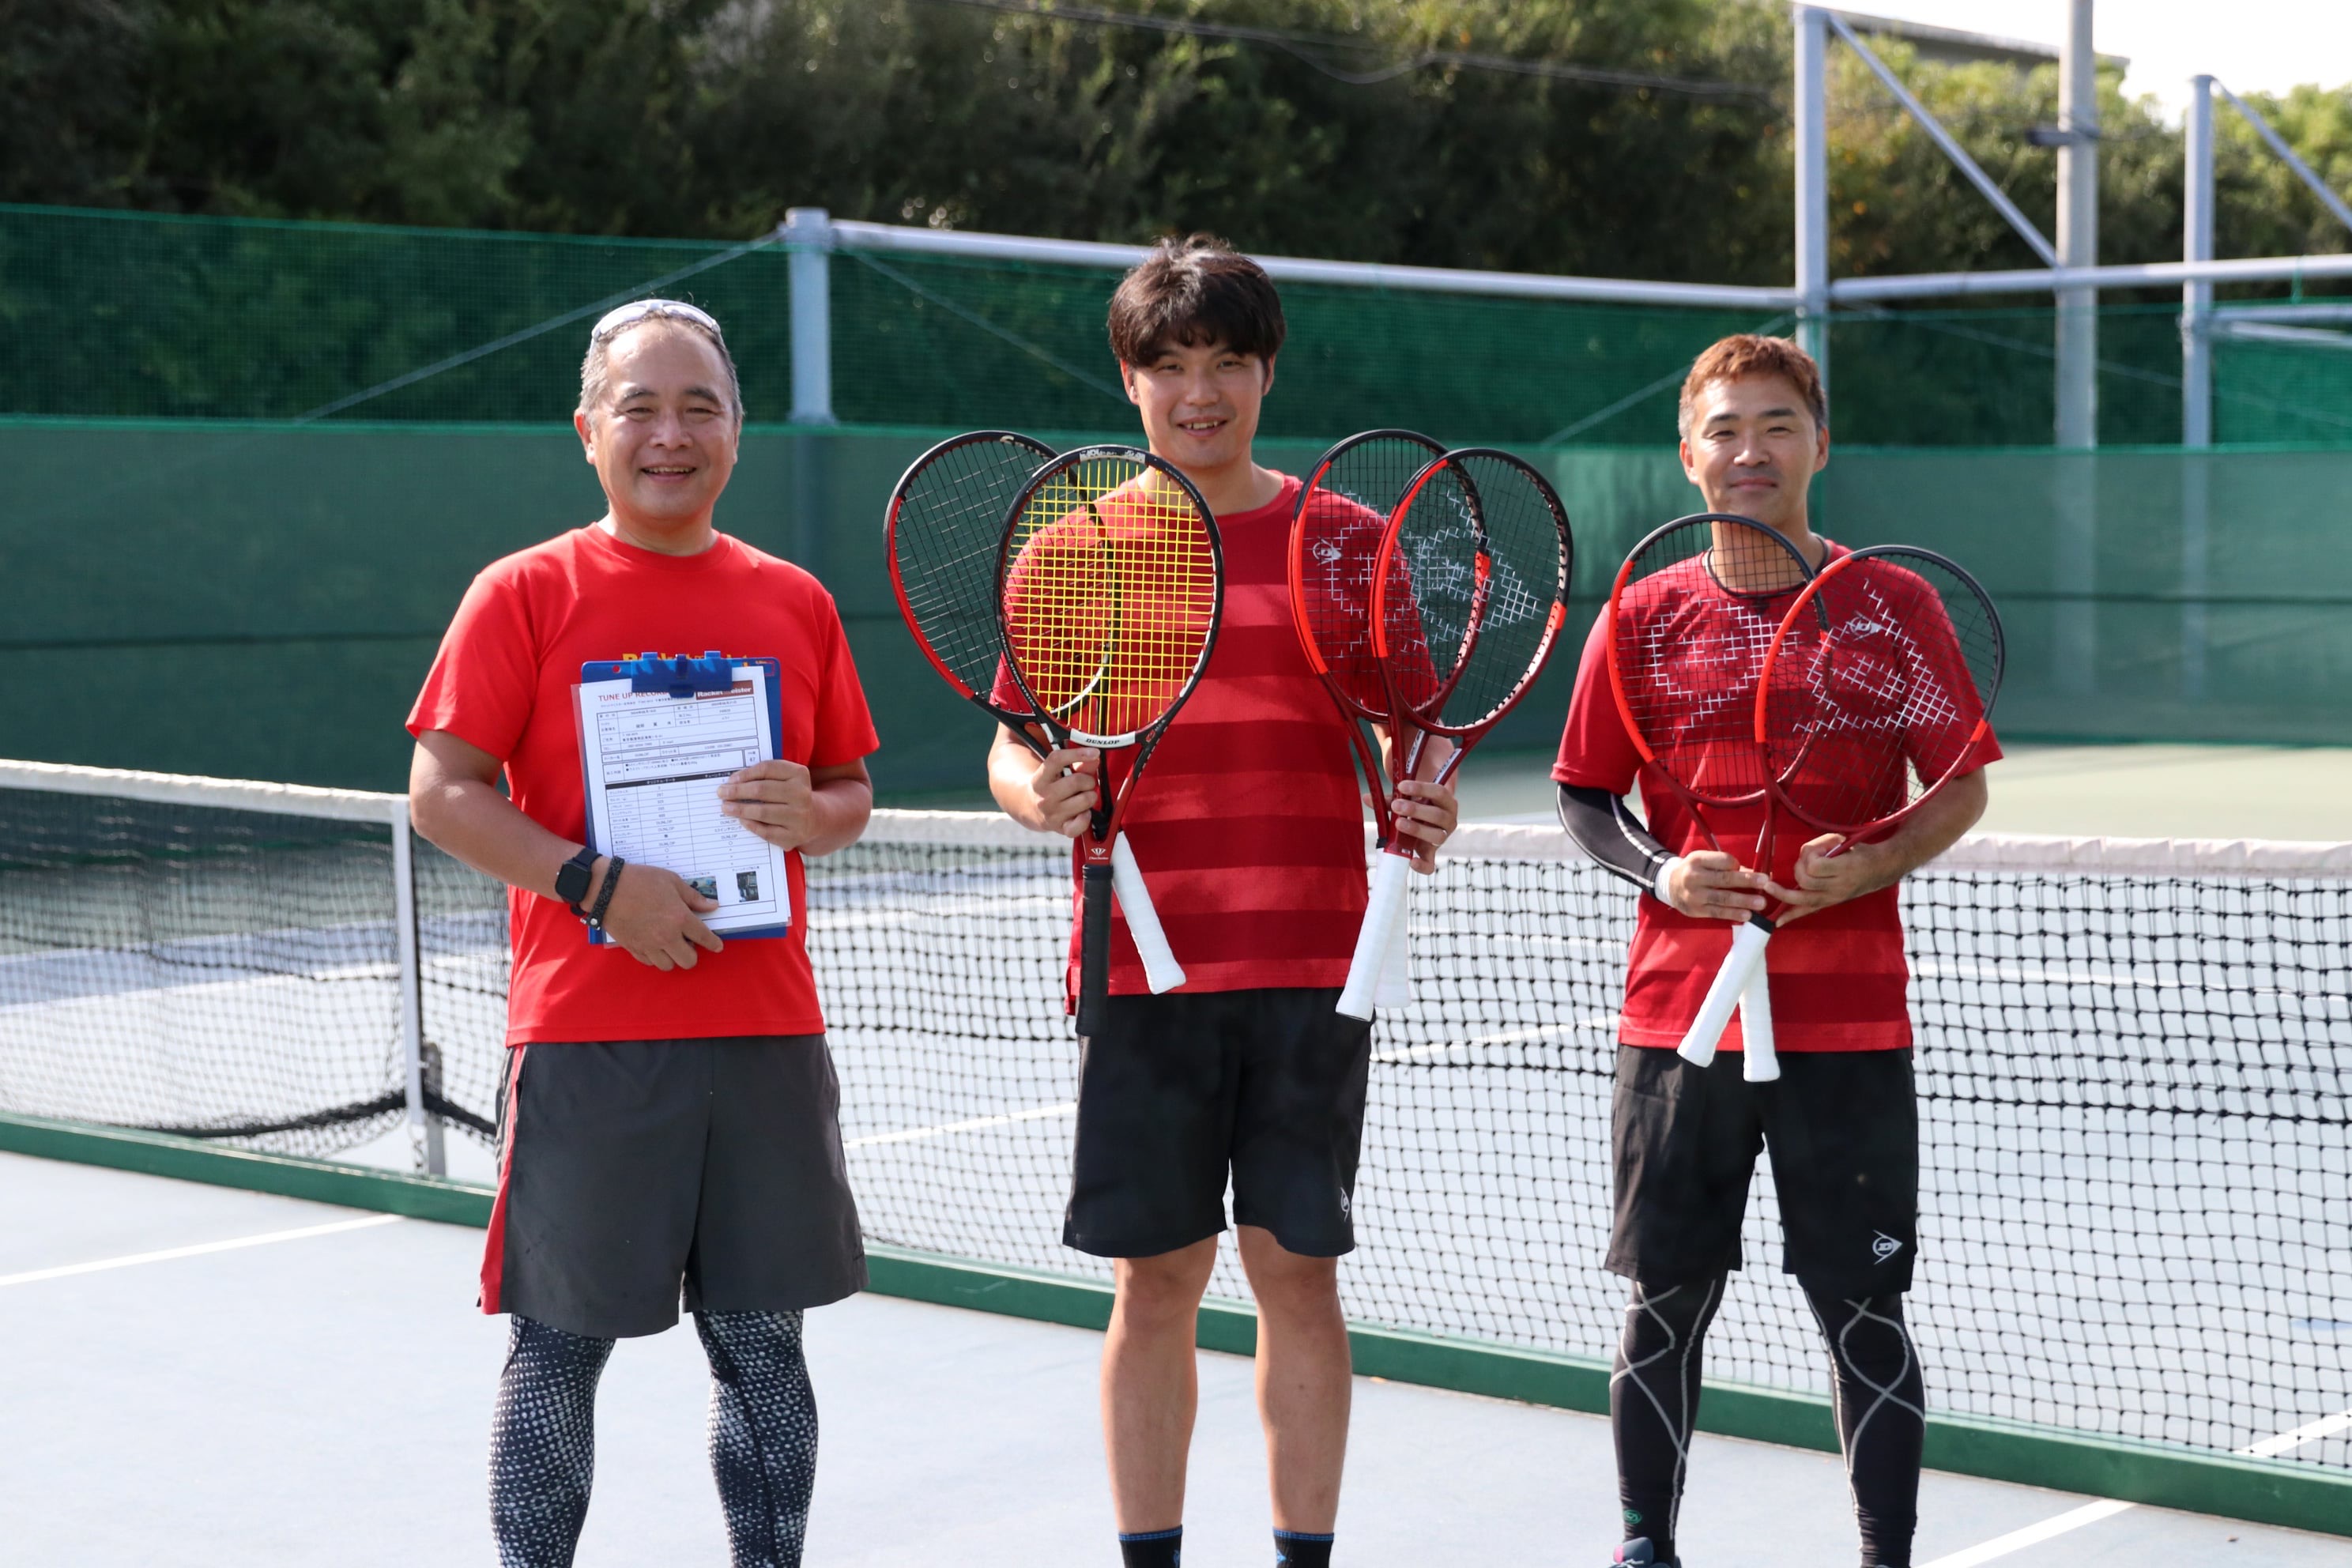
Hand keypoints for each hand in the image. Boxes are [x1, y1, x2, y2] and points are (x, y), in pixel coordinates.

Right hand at [595, 860, 723, 969]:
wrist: (606, 888)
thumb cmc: (640, 880)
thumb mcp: (671, 881)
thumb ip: (693, 897)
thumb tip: (712, 906)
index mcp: (679, 918)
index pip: (704, 938)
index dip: (714, 944)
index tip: (717, 946)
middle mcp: (666, 936)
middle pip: (688, 961)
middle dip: (692, 953)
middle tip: (688, 941)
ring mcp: (648, 945)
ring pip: (668, 966)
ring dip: (673, 957)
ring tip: (671, 944)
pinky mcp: (633, 948)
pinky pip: (650, 963)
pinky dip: (655, 957)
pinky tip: (655, 945)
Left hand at [719, 759, 817, 850]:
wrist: (814, 818)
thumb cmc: (791, 795)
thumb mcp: (785, 778)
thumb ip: (765, 775)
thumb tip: (734, 782)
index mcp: (799, 774)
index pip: (767, 769)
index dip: (746, 774)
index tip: (731, 779)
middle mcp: (802, 795)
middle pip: (762, 790)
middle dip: (737, 791)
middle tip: (722, 793)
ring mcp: (799, 817)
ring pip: (762, 811)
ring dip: (740, 809)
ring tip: (726, 807)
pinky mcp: (793, 836)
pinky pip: (766, 831)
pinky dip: (751, 825)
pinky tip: (741, 820)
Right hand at [1026, 746, 1100, 837]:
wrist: (1030, 809)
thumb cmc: (1049, 787)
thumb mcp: (1055, 772)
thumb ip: (1077, 764)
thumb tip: (1094, 759)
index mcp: (1040, 778)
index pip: (1057, 760)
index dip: (1077, 754)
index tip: (1094, 752)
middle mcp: (1044, 797)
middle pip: (1077, 782)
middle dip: (1088, 780)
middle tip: (1086, 783)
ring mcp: (1052, 814)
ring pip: (1085, 800)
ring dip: (1090, 796)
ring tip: (1084, 796)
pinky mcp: (1061, 828)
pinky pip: (1081, 824)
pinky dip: (1087, 817)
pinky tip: (1084, 812)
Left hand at [1390, 778, 1458, 872]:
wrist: (1424, 818)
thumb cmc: (1417, 803)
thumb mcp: (1407, 797)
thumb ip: (1390, 798)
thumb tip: (1367, 798)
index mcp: (1446, 801)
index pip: (1439, 792)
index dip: (1421, 788)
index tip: (1401, 786)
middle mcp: (1448, 819)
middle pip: (1438, 815)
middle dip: (1416, 810)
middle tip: (1396, 806)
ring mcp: (1441, 837)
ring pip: (1436, 836)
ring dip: (1417, 829)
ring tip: (1398, 823)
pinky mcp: (1431, 853)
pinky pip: (1431, 864)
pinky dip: (1422, 866)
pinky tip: (1411, 862)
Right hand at [1661, 850, 1772, 920]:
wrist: (1669, 886)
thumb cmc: (1695, 870)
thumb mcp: (1705, 861)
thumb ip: (1727, 866)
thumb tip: (1756, 873)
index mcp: (1697, 860)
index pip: (1723, 861)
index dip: (1737, 865)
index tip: (1747, 869)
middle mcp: (1694, 877)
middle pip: (1724, 879)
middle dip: (1747, 881)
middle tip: (1765, 882)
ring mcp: (1695, 895)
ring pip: (1723, 898)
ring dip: (1744, 901)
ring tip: (1761, 903)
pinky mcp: (1696, 910)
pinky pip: (1718, 913)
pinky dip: (1733, 914)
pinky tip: (1747, 915)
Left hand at [1769, 833, 1892, 924]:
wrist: (1880, 868)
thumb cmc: (1859, 850)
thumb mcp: (1843, 840)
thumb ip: (1821, 844)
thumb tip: (1803, 855)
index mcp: (1844, 867)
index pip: (1815, 866)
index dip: (1808, 857)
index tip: (1814, 850)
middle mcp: (1840, 885)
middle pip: (1805, 881)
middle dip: (1797, 869)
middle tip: (1801, 863)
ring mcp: (1835, 897)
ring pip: (1803, 898)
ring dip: (1785, 891)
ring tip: (1770, 886)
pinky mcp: (1831, 903)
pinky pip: (1809, 911)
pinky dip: (1792, 915)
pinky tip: (1778, 921)